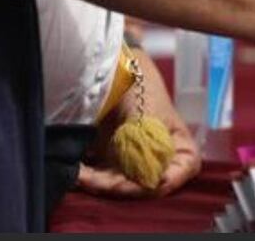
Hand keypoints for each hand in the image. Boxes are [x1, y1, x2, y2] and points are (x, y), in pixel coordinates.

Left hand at [78, 51, 200, 197]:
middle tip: (95, 180)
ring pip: (120, 185)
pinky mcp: (109, 162)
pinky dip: (88, 178)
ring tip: (80, 174)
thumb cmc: (138, 85)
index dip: (162, 183)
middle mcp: (158, 159)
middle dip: (119, 186)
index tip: (143, 183)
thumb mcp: (145, 112)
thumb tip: (150, 179)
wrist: (109, 69)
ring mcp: (133, 161)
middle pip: (143, 185)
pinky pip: (100, 178)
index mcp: (178, 146)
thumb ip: (148, 144)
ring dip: (99, 183)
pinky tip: (76, 171)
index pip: (178, 173)